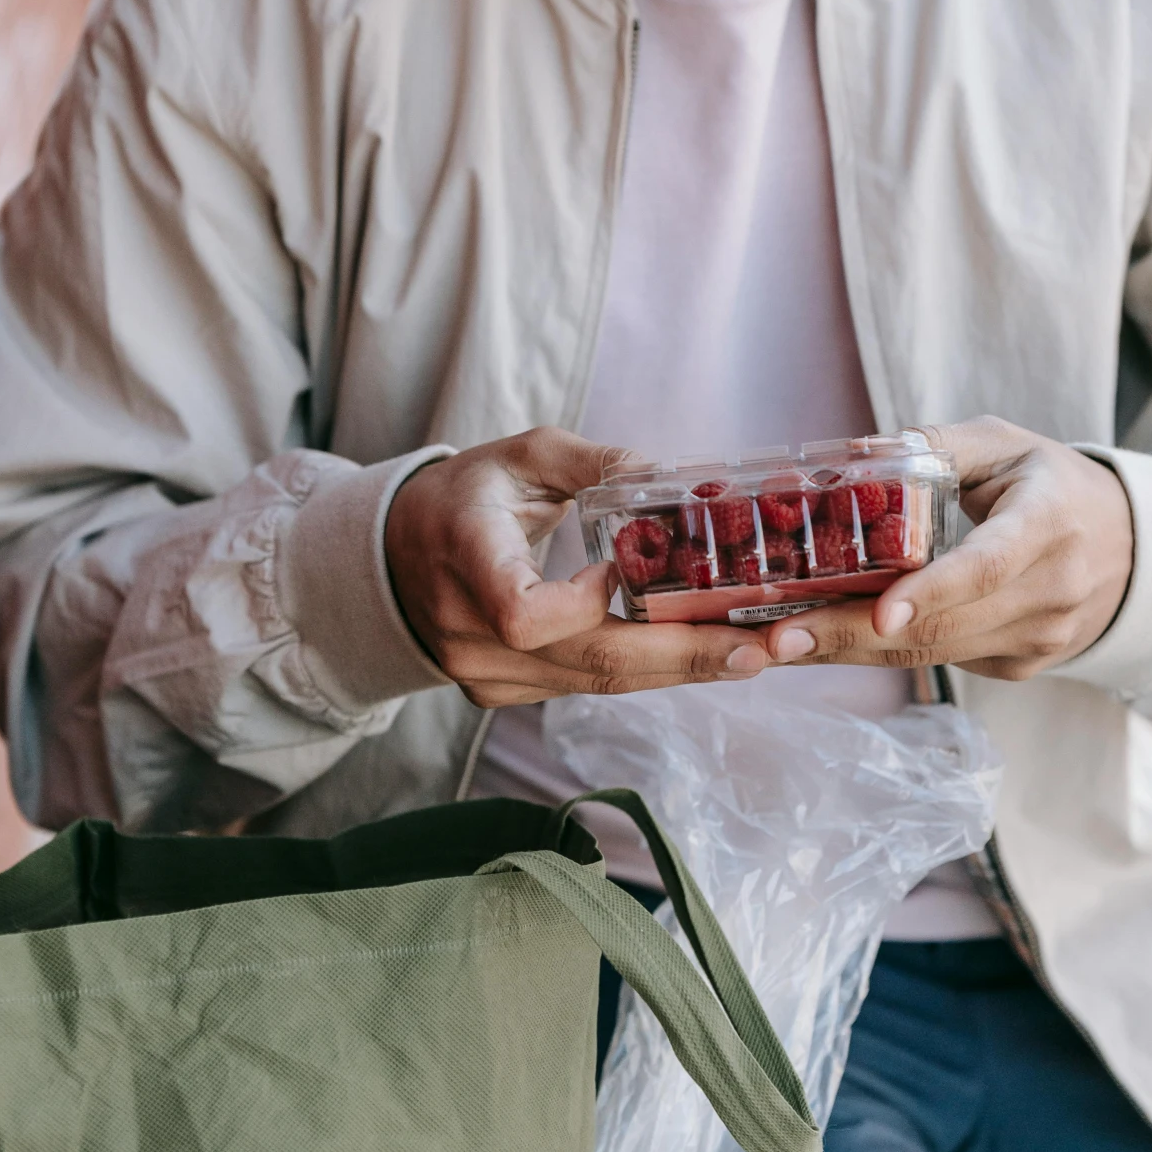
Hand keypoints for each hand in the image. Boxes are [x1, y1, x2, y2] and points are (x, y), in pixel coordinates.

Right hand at [384, 427, 771, 705]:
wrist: (393, 558)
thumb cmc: (463, 497)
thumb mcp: (520, 457)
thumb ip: (593, 462)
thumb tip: (672, 476)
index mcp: (466, 558)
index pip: (520, 612)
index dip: (582, 604)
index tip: (617, 573)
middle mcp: (469, 631)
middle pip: (587, 661)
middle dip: (682, 655)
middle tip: (757, 647)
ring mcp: (484, 673)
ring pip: (595, 683)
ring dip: (677, 669)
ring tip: (750, 652)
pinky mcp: (501, 694)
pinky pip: (583, 687)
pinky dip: (642, 673)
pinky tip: (695, 656)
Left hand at [759, 416, 1133, 679]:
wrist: (1130, 547)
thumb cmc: (1051, 484)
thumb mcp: (1005, 444)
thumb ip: (938, 443)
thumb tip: (856, 451)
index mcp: (1047, 524)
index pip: (985, 567)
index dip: (930, 592)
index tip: (878, 614)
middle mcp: (1050, 592)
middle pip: (942, 626)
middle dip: (850, 635)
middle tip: (776, 638)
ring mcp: (1040, 639)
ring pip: (934, 654)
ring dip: (851, 652)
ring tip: (778, 645)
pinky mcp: (1022, 666)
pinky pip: (944, 662)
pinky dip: (883, 654)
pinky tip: (827, 643)